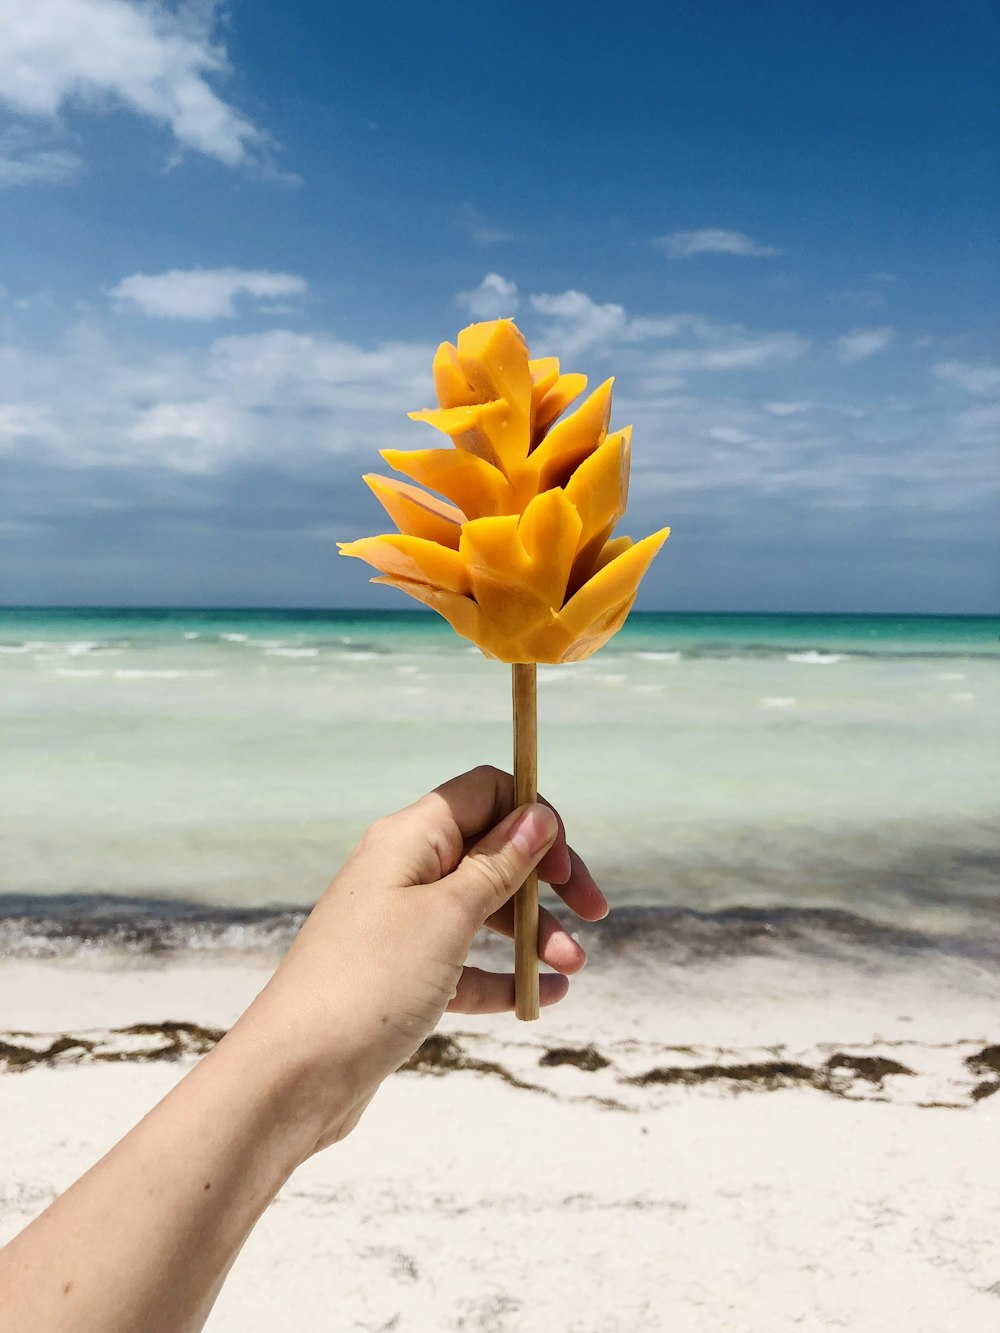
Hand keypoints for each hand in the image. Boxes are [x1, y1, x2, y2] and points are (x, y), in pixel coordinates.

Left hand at [240, 764, 607, 1150]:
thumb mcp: (448, 916)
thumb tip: (537, 814)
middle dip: (546, 881)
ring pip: (482, 911)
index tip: (565, 868)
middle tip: (594, 913)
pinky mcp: (401, 977)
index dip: (535, 818)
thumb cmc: (370, 982)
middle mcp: (404, 871)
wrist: (295, 1074)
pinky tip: (544, 996)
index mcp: (410, 838)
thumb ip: (499, 864)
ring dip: (532, 933)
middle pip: (491, 851)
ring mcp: (401, 925)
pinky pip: (465, 963)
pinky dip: (503, 974)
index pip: (486, 793)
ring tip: (573, 970)